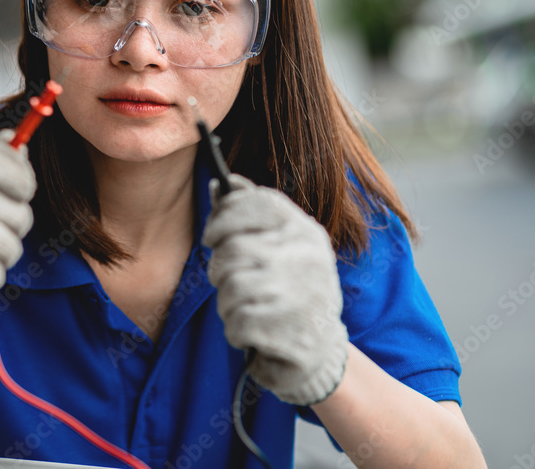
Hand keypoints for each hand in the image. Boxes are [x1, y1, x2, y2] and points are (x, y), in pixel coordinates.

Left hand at [203, 174, 347, 405]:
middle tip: (233, 282)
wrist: (322, 350)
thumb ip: (249, 214)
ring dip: (228, 303)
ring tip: (249, 308)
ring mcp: (299, 295)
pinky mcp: (289, 333)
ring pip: (230, 287)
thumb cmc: (290, 290)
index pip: (256, 202)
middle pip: (233, 249)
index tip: (212, 236)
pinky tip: (256, 333)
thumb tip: (218, 184)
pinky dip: (237, 331)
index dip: (224, 216)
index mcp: (305, 231)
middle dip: (222, 270)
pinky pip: (235, 323)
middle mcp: (305, 257)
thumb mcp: (280, 246)